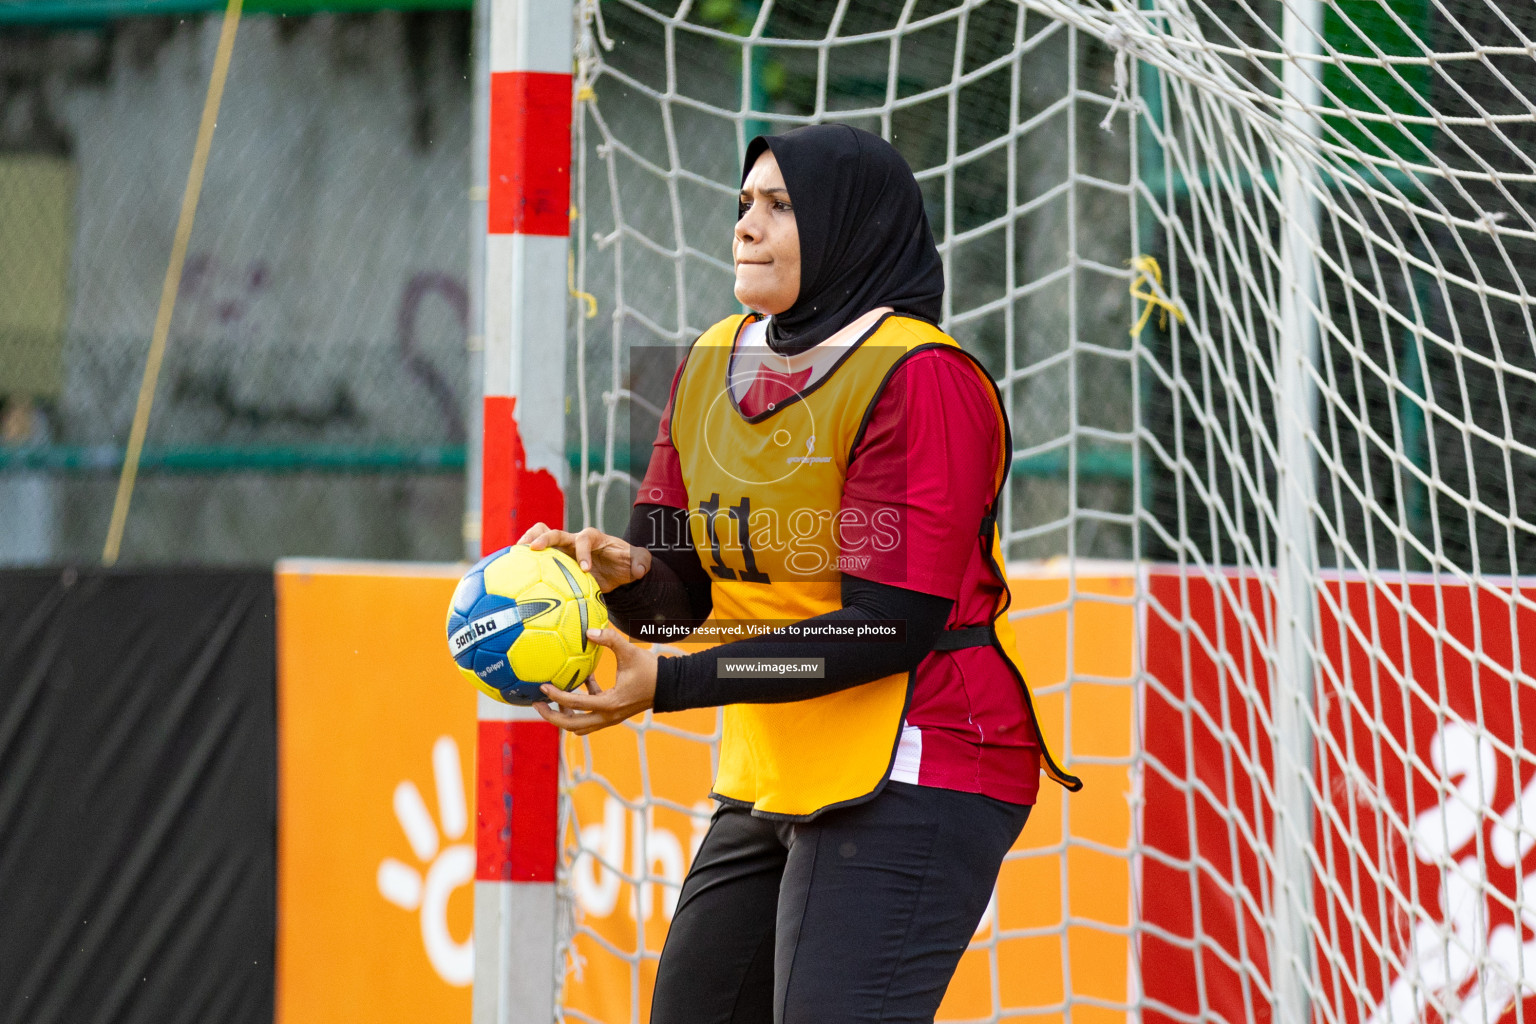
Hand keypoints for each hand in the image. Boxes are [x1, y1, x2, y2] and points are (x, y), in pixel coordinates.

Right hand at [517, 522, 652, 592]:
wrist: (616, 568)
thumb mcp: (639, 562)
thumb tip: (639, 570)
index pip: (585, 539)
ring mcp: (563, 548)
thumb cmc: (626, 563)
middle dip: (544, 538)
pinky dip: (526, 559)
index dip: (583, 552)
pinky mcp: (555, 558)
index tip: (585, 570)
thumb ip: (642, 563)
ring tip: (516, 555)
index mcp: (594, 538)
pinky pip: (538, 555)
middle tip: (533, 550)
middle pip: (556, 531)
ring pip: (541, 536)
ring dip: (528, 542)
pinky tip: (515, 571)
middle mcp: (575, 539)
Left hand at [534, 627, 657, 734]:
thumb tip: (588, 632)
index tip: (543, 687)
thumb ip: (610, 640)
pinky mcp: (613, 713)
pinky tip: (582, 680)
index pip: (576, 704)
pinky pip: (590, 714)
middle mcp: (608, 716)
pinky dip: (580, 704)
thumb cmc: (651, 670)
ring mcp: (610, 718)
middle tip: (536, 704)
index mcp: (610, 704)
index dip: (557, 697)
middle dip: (552, 717)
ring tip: (552, 699)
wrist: (670, 686)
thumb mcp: (630, 653)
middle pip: (572, 725)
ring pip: (580, 725)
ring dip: (565, 715)